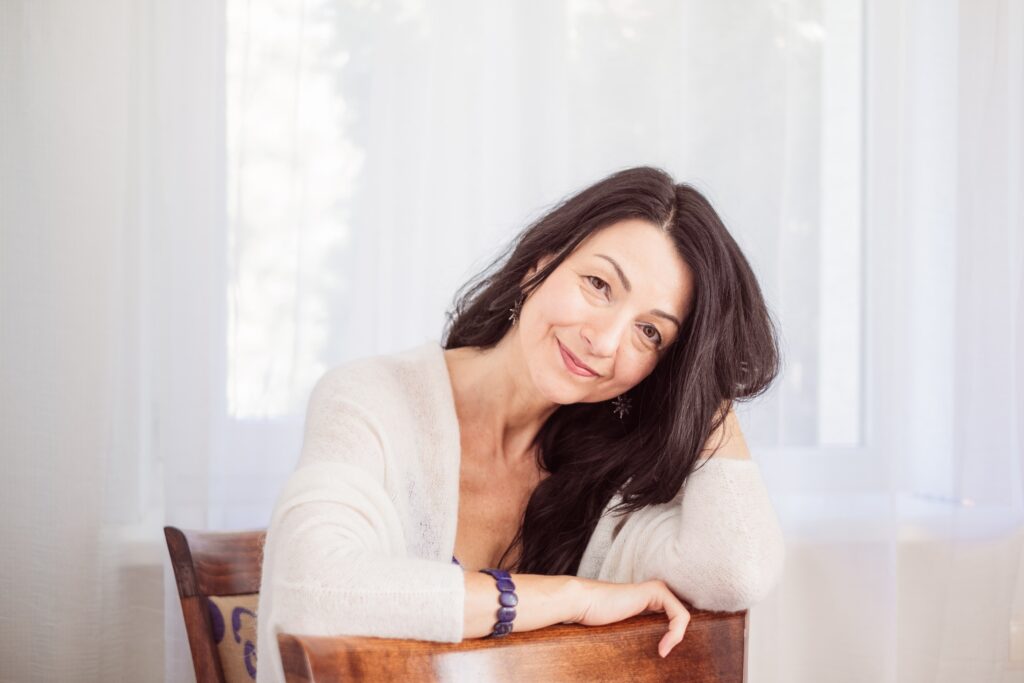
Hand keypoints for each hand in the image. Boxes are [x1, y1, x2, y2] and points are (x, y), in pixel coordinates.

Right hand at [570, 577, 690, 657]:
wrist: (583, 603)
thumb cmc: (597, 619)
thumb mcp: (626, 631)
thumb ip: (643, 635)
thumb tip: (660, 658)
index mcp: (651, 601)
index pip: (675, 621)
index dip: (675, 638)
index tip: (663, 656)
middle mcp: (657, 593)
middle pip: (681, 620)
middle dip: (678, 639)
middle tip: (664, 655)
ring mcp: (658, 590)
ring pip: (683, 618)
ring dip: (677, 639)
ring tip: (662, 652)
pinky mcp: (656, 591)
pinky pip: (680, 615)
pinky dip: (675, 634)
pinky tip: (663, 648)